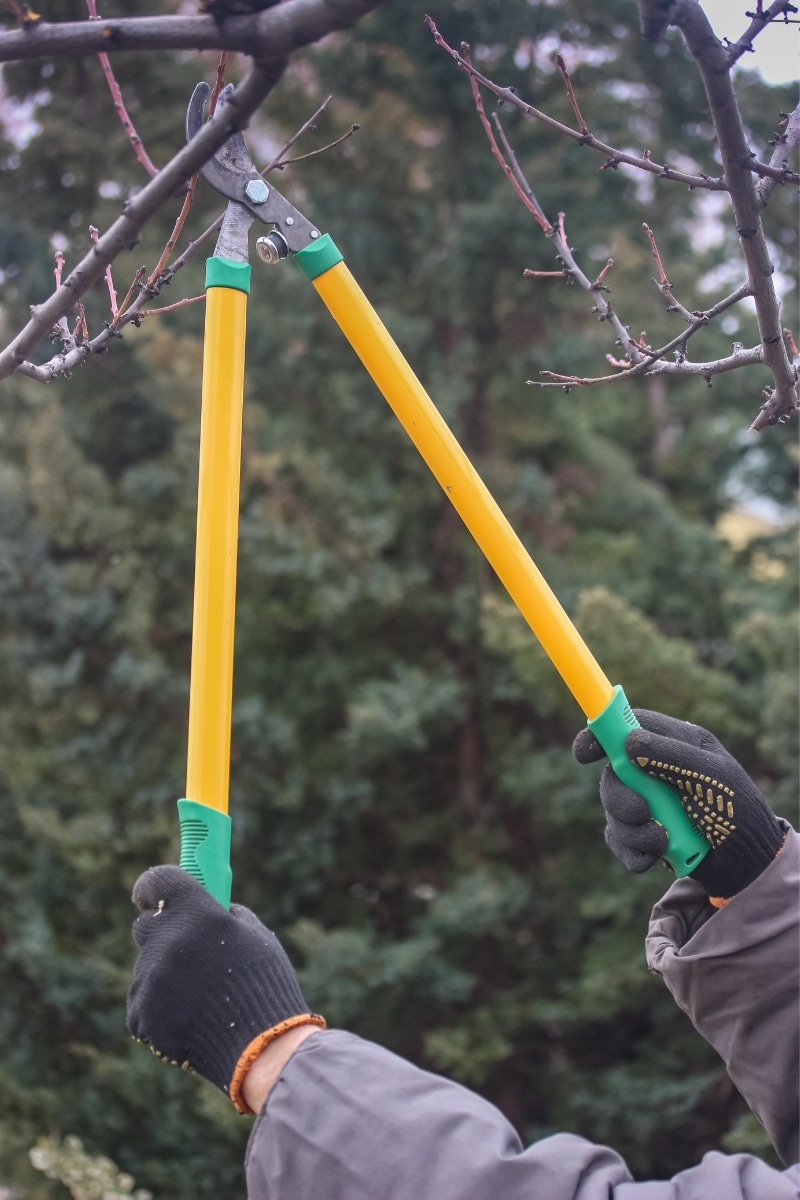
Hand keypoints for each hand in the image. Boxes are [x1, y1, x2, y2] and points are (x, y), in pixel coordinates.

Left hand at [127, 866, 323, 1110]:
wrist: (260, 1048)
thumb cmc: (265, 984)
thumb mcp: (256, 935)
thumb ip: (225, 915)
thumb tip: (209, 909)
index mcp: (195, 914)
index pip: (158, 881)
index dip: (154, 887)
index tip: (153, 895)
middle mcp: (165, 942)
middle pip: (145, 926)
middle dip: (162, 933)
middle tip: (186, 949)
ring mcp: (149, 980)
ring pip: (147, 968)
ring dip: (166, 975)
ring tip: (203, 998)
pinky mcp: (140, 1014)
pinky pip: (144, 1002)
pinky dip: (160, 1008)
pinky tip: (191, 1019)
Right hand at [573, 710, 784, 900]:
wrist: (746, 862)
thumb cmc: (736, 810)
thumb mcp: (712, 776)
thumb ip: (671, 756)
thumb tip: (628, 742)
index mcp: (671, 744)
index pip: (625, 727)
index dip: (599, 735)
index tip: (584, 753)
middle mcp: (653, 771)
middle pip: (611, 774)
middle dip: (619, 797)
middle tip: (641, 812)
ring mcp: (646, 803)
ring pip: (612, 811)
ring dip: (632, 830)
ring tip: (661, 842)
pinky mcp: (641, 834)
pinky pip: (619, 841)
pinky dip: (632, 852)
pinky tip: (651, 859)